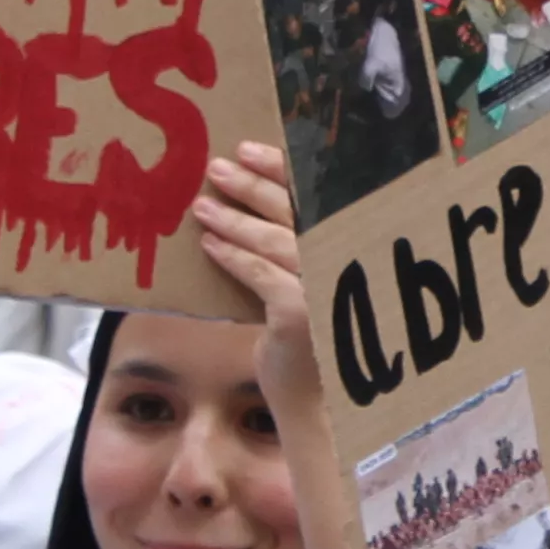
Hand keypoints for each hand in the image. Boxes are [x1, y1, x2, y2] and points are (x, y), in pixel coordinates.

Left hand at [189, 139, 319, 412]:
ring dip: (233, 219)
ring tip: (201, 205)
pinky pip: (258, 273)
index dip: (282, 169)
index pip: (315, 196)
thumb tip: (246, 198)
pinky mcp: (298, 312)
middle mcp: (344, 260)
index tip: (249, 150)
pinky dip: (232, 257)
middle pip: (295, 210)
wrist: (312, 398)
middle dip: (252, 185)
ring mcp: (324, 286)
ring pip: (273, 240)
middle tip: (218, 166)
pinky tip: (209, 244)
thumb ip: (290, 247)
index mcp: (349, 246)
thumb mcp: (304, 282)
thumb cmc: (307, 336)